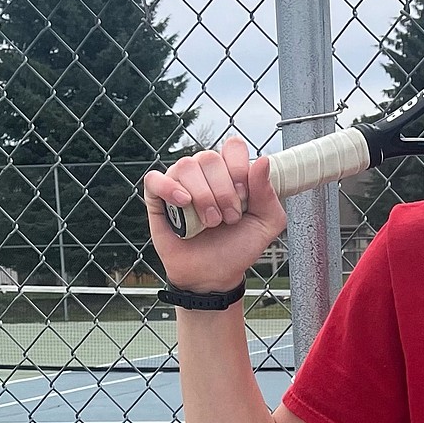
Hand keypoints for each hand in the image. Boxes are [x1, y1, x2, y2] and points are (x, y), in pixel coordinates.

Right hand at [142, 137, 286, 290]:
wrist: (214, 275)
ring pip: (186, 166)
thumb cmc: (238, 247)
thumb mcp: (266, 224)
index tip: (244, 196)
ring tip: (210, 222)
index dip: (239, 168)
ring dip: (202, 197)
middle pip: (209, 158)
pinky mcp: (157, 198)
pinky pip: (155, 179)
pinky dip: (169, 188)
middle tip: (228, 218)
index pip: (232, 147)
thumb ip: (268, 193)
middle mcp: (204, 173)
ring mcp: (179, 183)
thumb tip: (263, 160)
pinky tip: (183, 203)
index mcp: (230, 173)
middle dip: (223, 192)